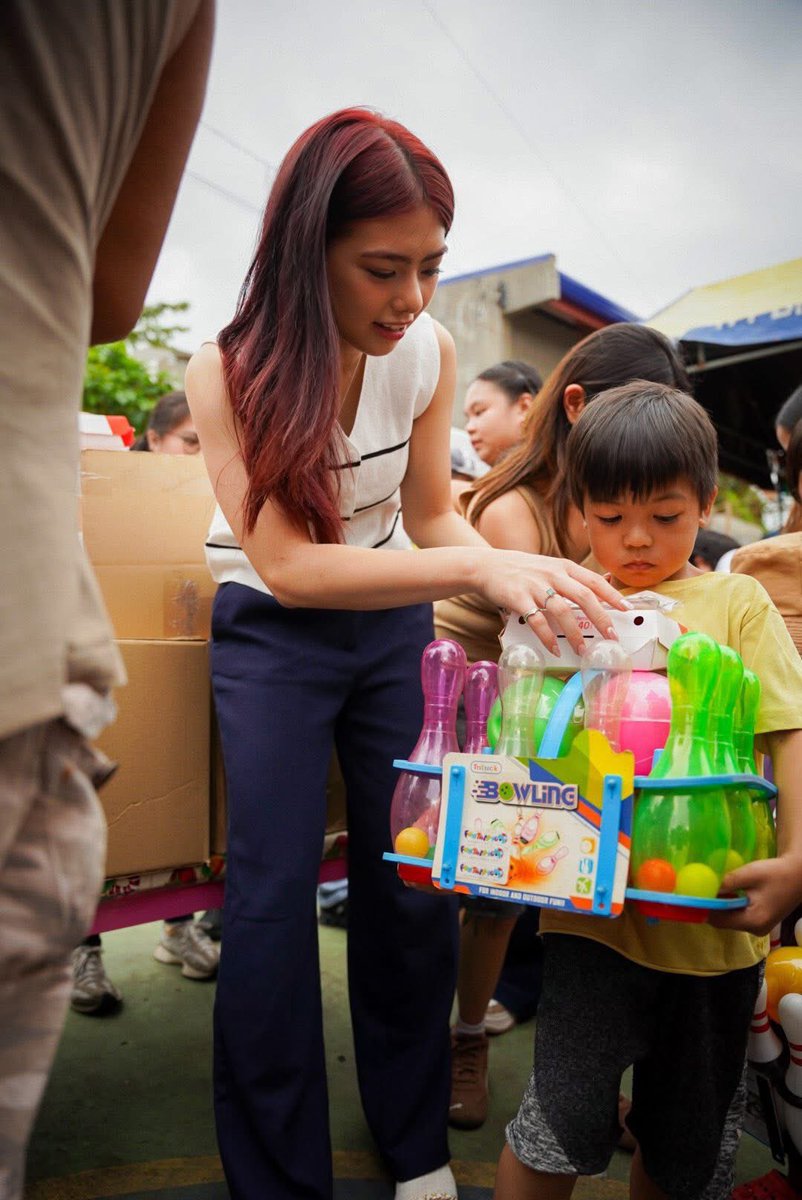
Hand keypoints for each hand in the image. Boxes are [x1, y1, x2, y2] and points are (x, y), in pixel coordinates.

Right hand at [473, 550, 628, 657]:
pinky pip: (537, 621)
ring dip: (575, 633)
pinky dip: (547, 637)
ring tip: (583, 650)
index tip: (627, 610)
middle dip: (601, 619)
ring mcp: (535, 586)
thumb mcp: (551, 566)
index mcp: (564, 567)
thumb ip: (574, 577)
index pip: (594, 581)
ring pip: (562, 611)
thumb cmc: (523, 570)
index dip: (613, 595)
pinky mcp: (518, 599)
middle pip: (584, 597)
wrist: (487, 565)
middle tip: (611, 637)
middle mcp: (553, 575)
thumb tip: (606, 584)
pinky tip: (554, 649)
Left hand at [708, 853, 801, 935]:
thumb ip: (727, 882)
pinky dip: (730, 906)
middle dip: (711, 907)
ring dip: (721, 905)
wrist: (798, 875)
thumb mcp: (749, 874)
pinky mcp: (760, 921)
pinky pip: (738, 916)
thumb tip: (703, 887)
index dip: (704, 908)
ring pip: (730, 919)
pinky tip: (728, 892)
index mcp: (753, 920)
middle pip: (723, 922)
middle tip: (700, 889)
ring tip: (712, 888)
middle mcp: (755, 929)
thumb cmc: (776, 873)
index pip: (719, 920)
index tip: (693, 895)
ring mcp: (758, 927)